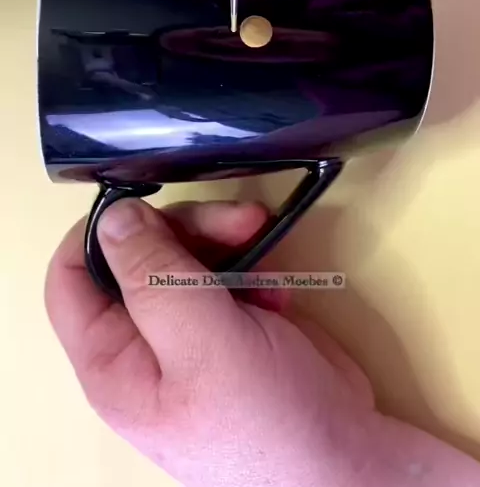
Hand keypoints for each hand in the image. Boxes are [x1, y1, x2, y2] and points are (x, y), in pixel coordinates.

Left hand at [45, 197, 479, 486]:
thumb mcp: (202, 344)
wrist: (346, 459)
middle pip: (140, 255)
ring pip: (188, 256)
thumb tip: (112, 217)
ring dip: (227, 242)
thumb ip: (153, 275)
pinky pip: (230, 273)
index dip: (98, 232)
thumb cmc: (266, 419)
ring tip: (266, 248)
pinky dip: (255, 268)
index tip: (145, 200)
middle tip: (240, 221)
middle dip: (188, 229)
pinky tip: (278, 290)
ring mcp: (193, 332)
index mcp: (114, 358)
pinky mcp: (234, 325)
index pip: (71, 279)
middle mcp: (146, 342)